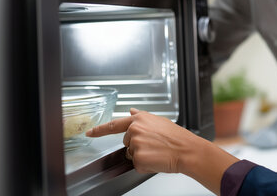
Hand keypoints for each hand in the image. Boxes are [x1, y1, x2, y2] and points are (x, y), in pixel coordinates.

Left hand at [86, 108, 200, 173]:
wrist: (186, 150)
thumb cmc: (177, 137)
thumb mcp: (159, 120)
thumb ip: (142, 117)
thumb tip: (132, 112)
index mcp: (139, 119)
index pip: (114, 124)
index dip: (100, 130)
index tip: (90, 133)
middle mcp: (135, 130)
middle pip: (126, 142)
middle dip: (136, 145)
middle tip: (154, 145)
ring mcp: (135, 145)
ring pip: (131, 154)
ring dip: (141, 155)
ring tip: (157, 151)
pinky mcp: (138, 158)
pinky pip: (136, 164)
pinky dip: (145, 164)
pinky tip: (156, 159)